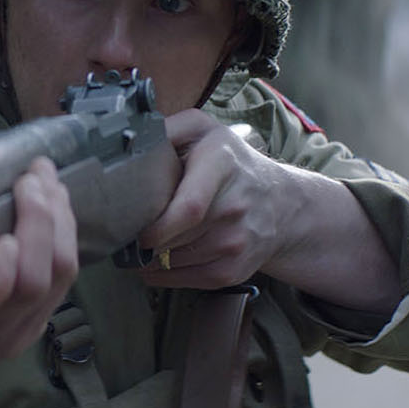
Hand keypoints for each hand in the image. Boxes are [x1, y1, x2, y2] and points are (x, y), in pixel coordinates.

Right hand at [0, 155, 77, 407]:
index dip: (0, 273)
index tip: (3, 234)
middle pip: (30, 285)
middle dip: (39, 225)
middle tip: (31, 179)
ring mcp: (14, 335)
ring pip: (56, 282)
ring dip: (60, 226)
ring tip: (49, 183)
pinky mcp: (31, 328)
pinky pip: (63, 284)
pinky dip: (67, 241)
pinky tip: (59, 209)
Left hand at [137, 109, 291, 289]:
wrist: (282, 203)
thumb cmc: (231, 163)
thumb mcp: (204, 130)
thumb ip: (170, 128)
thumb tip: (134, 139)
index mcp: (221, 165)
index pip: (190, 208)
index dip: (157, 225)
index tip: (137, 226)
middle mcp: (234, 207)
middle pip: (175, 237)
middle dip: (144, 239)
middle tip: (127, 230)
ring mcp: (236, 242)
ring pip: (175, 260)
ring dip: (150, 257)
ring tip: (143, 242)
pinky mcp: (234, 270)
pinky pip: (187, 280)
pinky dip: (163, 274)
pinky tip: (156, 260)